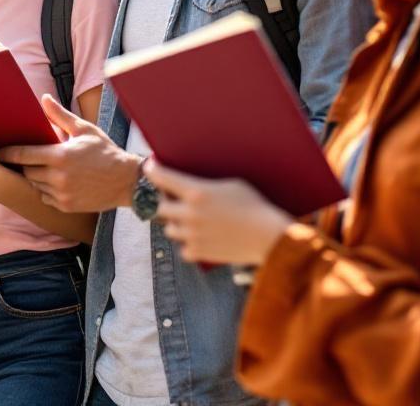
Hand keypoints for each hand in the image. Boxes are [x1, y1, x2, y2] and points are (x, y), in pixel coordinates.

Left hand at [0, 94, 141, 212]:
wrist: (126, 180)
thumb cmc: (104, 151)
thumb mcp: (83, 129)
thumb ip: (60, 116)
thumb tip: (44, 98)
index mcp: (60, 156)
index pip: (24, 155)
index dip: (9, 153)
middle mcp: (58, 177)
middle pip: (27, 171)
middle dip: (26, 165)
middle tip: (29, 159)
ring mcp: (62, 194)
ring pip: (36, 186)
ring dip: (36, 178)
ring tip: (45, 169)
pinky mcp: (67, 206)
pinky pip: (46, 198)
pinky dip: (46, 191)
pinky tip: (56, 182)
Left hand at [145, 160, 292, 265]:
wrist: (269, 236)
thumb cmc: (255, 206)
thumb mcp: (232, 184)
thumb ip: (207, 184)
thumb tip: (193, 182)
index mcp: (196, 192)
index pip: (163, 178)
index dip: (153, 170)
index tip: (150, 167)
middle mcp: (189, 213)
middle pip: (161, 208)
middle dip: (167, 202)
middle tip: (175, 200)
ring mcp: (192, 234)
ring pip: (170, 229)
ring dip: (177, 224)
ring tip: (190, 221)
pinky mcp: (199, 252)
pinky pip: (184, 248)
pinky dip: (189, 244)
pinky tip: (200, 239)